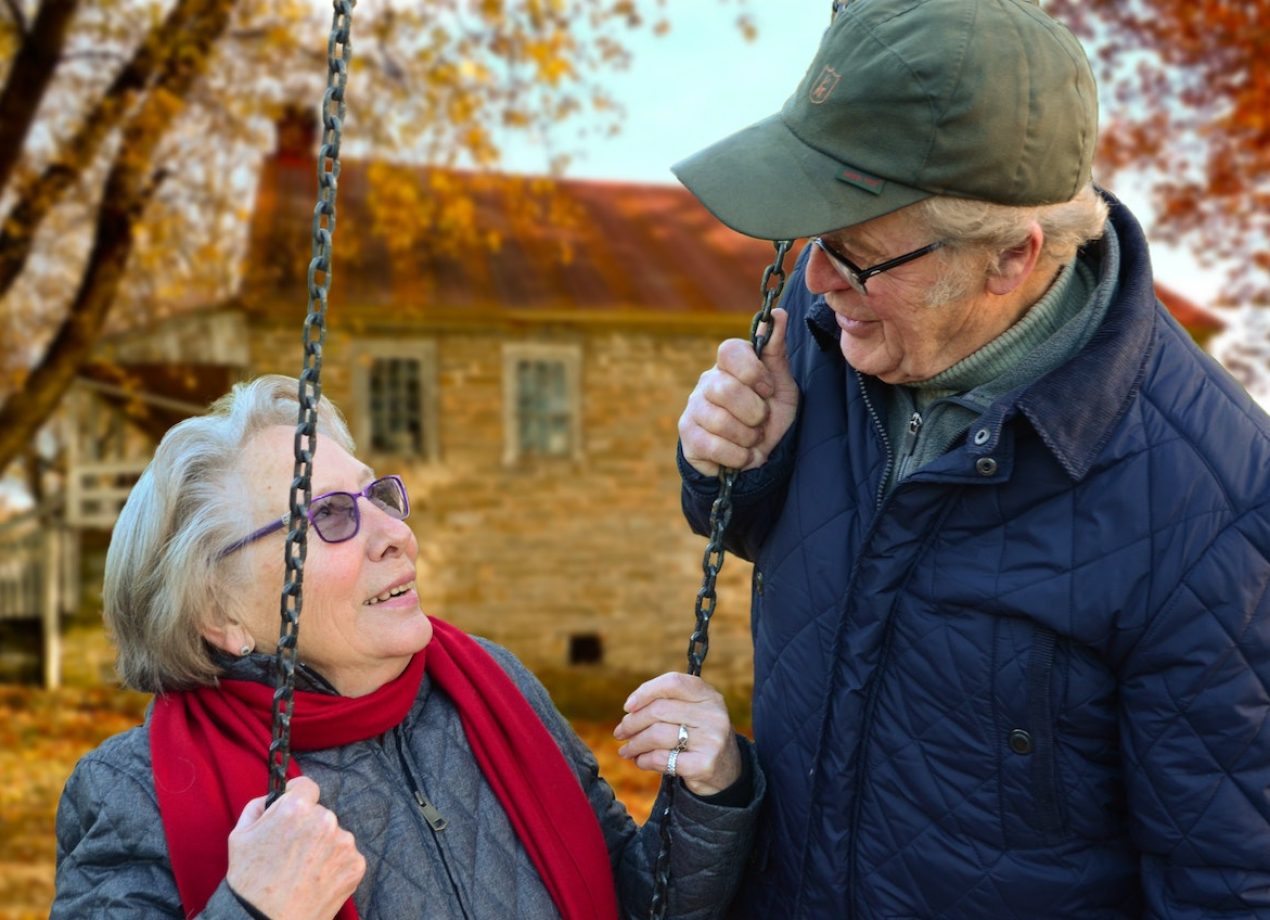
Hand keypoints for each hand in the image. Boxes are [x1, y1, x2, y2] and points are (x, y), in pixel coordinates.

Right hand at [226, 776, 364, 919]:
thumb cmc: (249, 881)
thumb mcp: (240, 836)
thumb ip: (258, 806)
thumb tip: (273, 796)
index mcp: (297, 809)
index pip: (307, 787)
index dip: (298, 797)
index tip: (294, 809)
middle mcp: (325, 820)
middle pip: (320, 814)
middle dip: (309, 827)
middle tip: (292, 852)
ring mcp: (344, 843)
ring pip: (334, 835)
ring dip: (323, 847)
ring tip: (303, 871)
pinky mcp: (356, 865)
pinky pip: (346, 856)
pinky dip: (335, 865)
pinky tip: (316, 880)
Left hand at [614, 672, 741, 796]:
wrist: (727, 771)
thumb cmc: (699, 736)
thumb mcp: (693, 712)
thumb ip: (668, 703)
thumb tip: (630, 709)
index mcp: (709, 695)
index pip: (672, 683)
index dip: (645, 691)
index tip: (628, 706)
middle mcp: (713, 715)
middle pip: (659, 710)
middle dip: (632, 722)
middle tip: (620, 732)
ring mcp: (711, 740)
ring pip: (657, 735)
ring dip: (634, 744)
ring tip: (626, 750)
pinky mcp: (704, 764)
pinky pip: (662, 759)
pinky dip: (644, 760)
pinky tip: (640, 761)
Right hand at [678, 307, 798, 476]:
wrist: (757, 456)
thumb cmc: (769, 416)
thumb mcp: (782, 385)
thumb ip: (777, 351)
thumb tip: (778, 313)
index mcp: (730, 364)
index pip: (729, 350)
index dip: (753, 372)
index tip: (768, 390)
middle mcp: (707, 381)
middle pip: (725, 389)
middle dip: (754, 413)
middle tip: (761, 422)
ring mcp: (693, 408)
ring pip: (719, 421)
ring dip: (748, 438)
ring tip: (752, 440)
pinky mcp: (687, 435)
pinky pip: (712, 445)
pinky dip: (737, 456)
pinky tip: (743, 455)